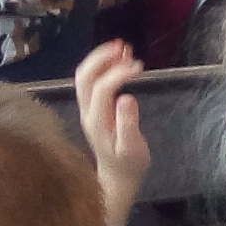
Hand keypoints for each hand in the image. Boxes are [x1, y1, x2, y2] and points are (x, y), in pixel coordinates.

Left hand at [74, 40, 147, 225]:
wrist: (116, 178)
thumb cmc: (128, 164)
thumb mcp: (133, 148)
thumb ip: (128, 124)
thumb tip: (126, 97)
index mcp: (97, 121)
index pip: (102, 89)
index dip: (119, 74)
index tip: (140, 67)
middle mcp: (87, 112)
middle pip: (85, 77)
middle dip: (102, 58)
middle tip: (125, 47)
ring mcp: (88, 109)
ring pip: (86, 76)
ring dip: (102, 59)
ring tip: (124, 48)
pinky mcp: (93, 107)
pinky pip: (92, 81)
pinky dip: (103, 66)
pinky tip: (120, 61)